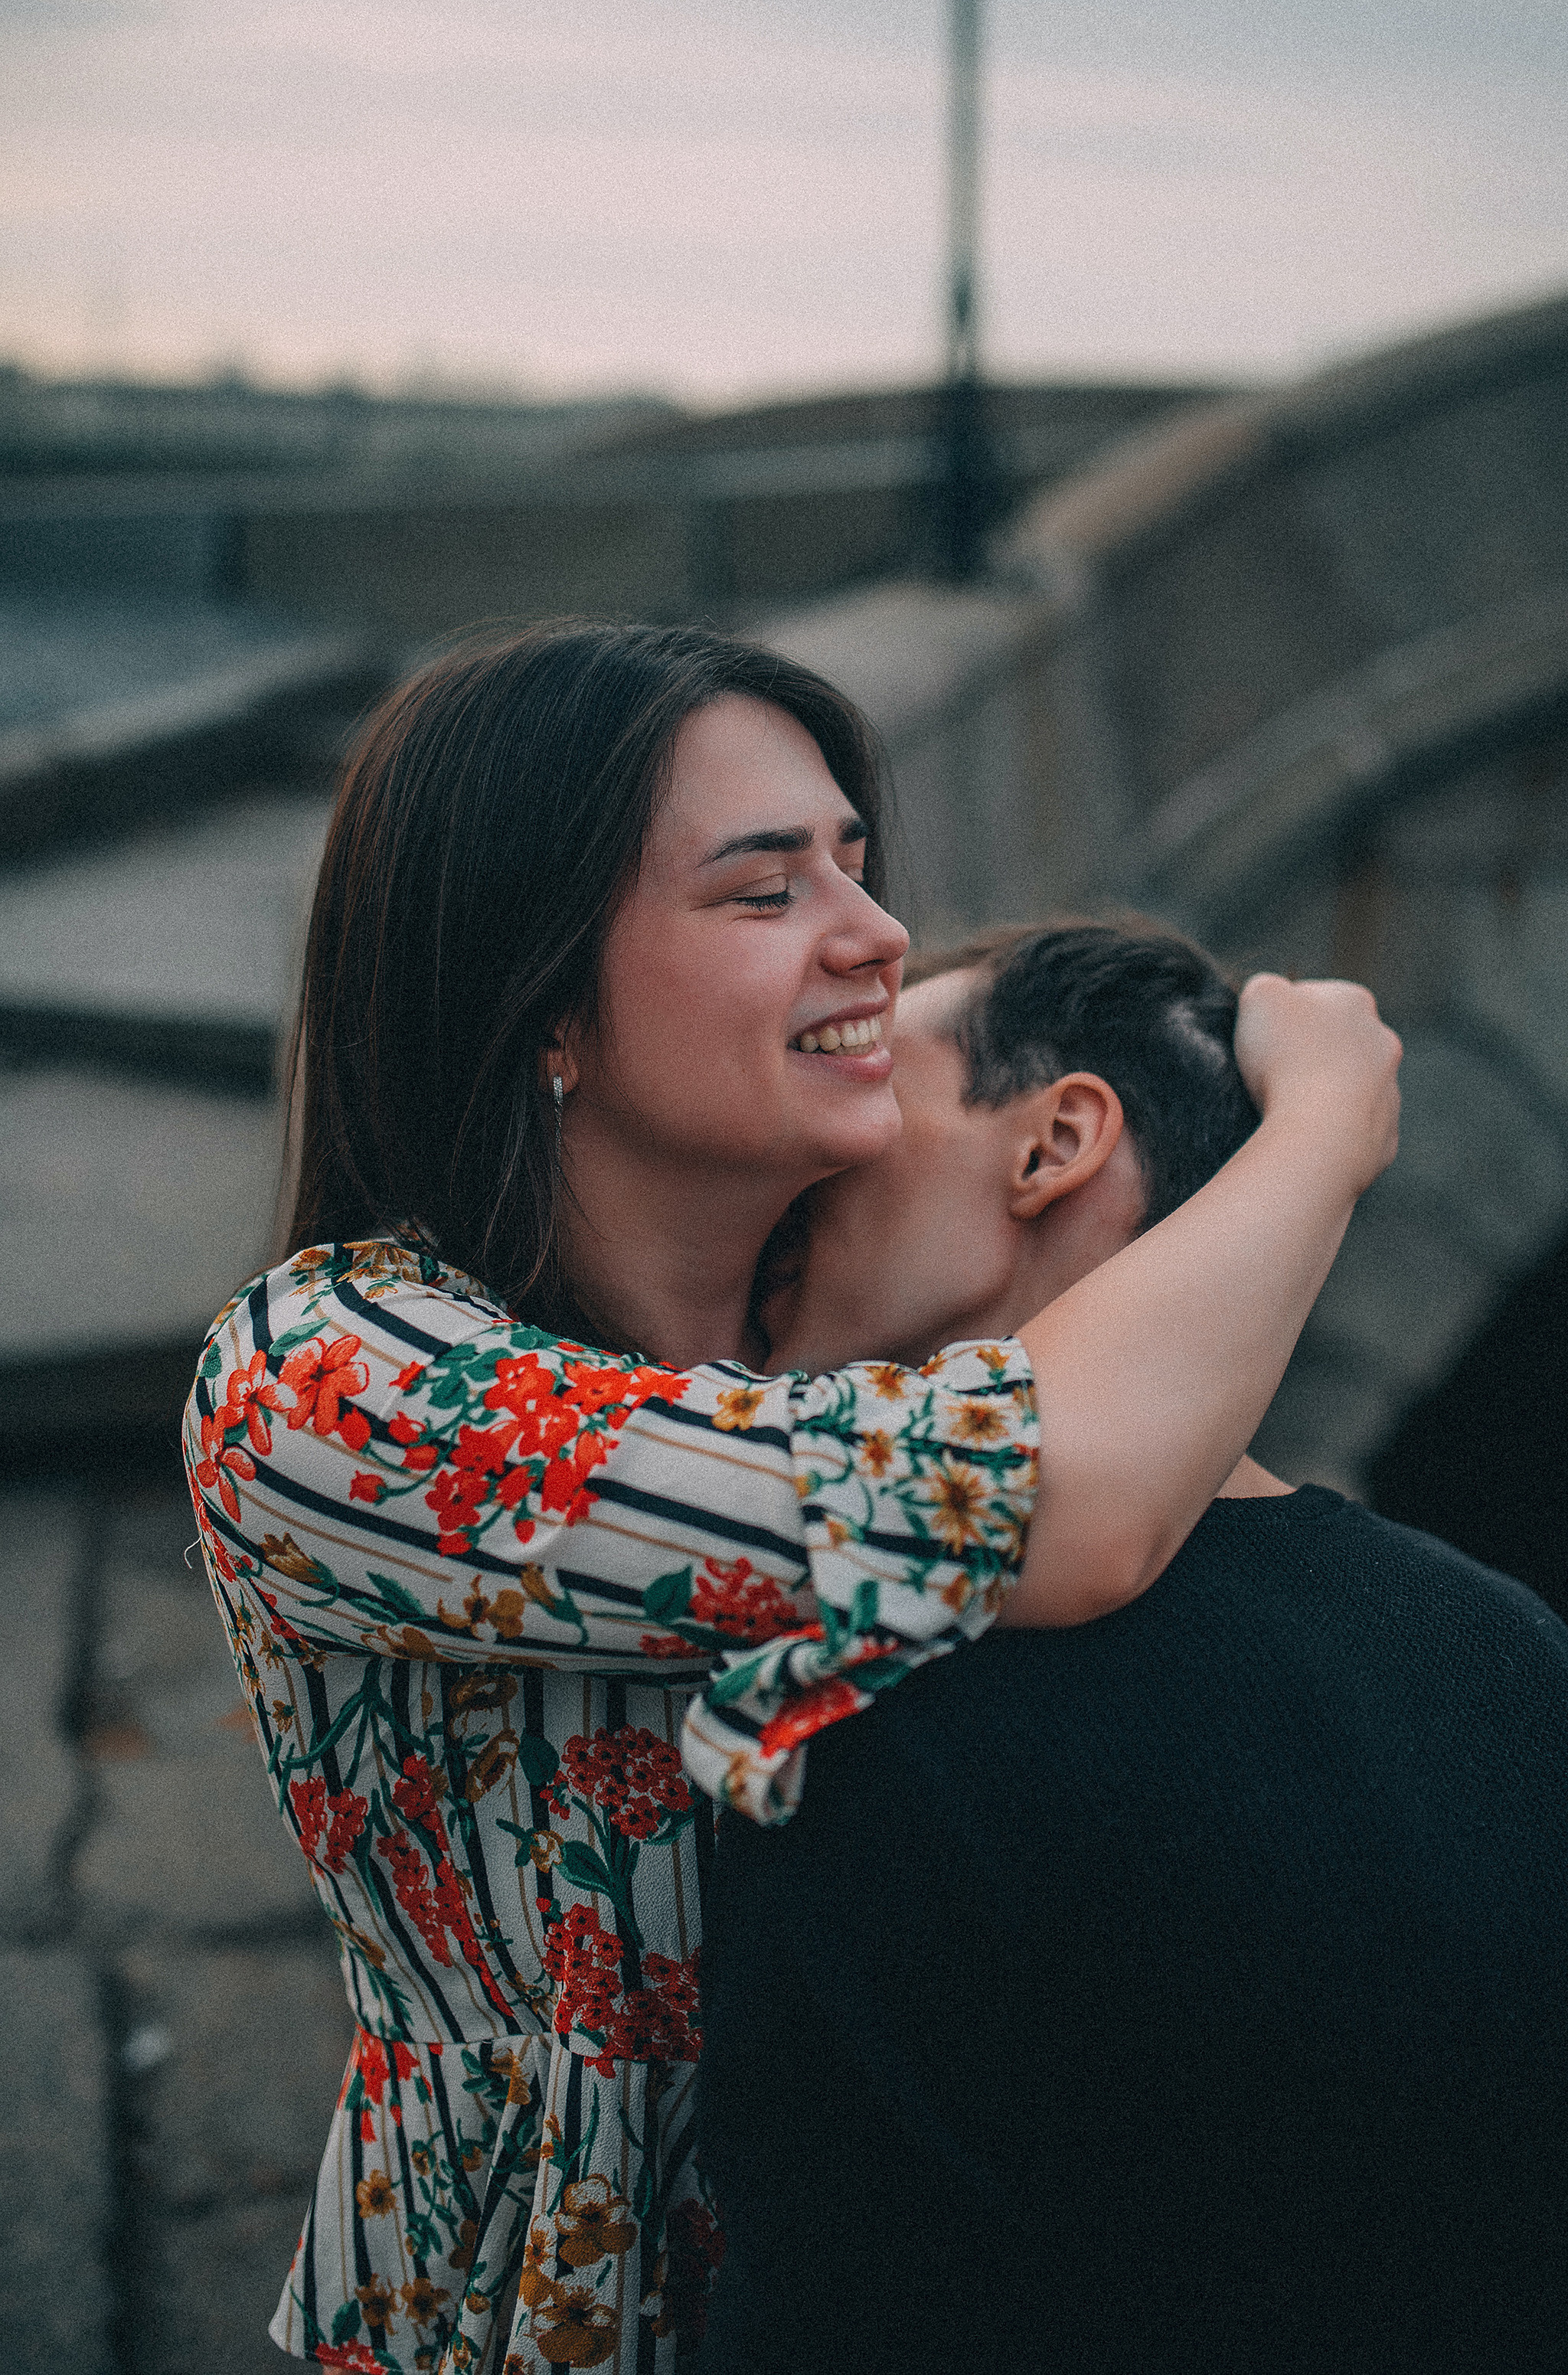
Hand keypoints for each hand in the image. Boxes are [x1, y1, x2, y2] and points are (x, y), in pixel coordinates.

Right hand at [1233, 974, 1401, 1195]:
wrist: (1322, 1133)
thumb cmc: (1288, 1057)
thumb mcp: (1260, 996)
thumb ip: (1267, 986)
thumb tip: (1274, 997)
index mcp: (1355, 1002)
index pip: (1315, 997)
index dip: (1284, 1016)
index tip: (1264, 1038)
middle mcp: (1382, 1042)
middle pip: (1337, 1043)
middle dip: (1310, 1054)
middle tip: (1274, 1074)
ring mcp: (1389, 1091)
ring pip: (1350, 1088)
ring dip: (1323, 1094)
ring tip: (1288, 1111)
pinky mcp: (1385, 1135)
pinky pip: (1354, 1129)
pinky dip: (1333, 1132)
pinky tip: (1308, 1137)